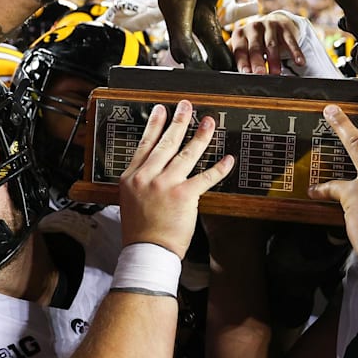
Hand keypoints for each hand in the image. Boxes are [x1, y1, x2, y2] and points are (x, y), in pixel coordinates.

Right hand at [118, 101, 234, 257]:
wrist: (147, 251)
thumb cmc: (140, 230)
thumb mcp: (129, 199)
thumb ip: (139, 180)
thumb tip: (151, 166)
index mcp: (132, 177)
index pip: (145, 144)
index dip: (155, 125)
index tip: (162, 110)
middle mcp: (147, 177)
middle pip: (166, 143)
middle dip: (179, 121)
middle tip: (187, 106)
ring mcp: (166, 185)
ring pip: (187, 154)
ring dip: (200, 135)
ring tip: (209, 122)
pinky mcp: (184, 195)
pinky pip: (206, 177)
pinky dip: (220, 167)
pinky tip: (228, 158)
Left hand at [228, 11, 304, 74]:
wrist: (272, 24)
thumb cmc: (253, 41)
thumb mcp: (242, 46)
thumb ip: (234, 58)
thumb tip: (227, 78)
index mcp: (240, 35)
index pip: (240, 50)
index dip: (243, 62)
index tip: (246, 73)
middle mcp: (253, 28)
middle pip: (255, 47)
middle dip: (257, 61)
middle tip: (260, 74)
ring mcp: (269, 26)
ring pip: (271, 45)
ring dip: (274, 60)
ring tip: (276, 73)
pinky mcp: (284, 28)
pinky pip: (291, 41)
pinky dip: (296, 52)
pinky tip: (299, 62)